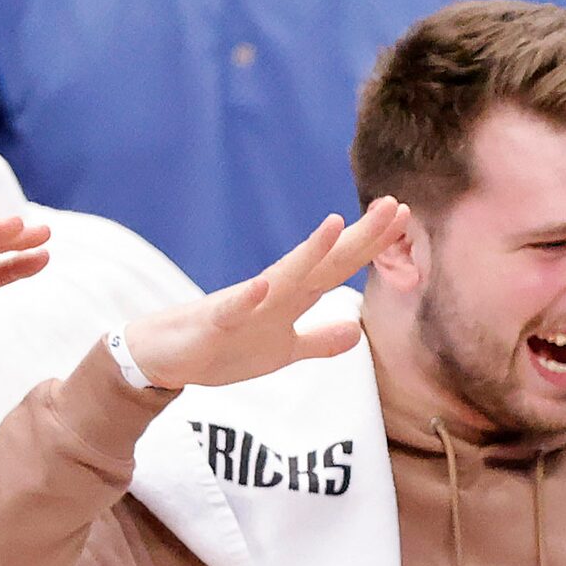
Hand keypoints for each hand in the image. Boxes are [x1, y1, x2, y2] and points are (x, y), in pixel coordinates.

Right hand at [120, 201, 406, 392]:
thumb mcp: (282, 352)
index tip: (401, 216)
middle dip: (358, 237)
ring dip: (309, 253)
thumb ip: (318, 341)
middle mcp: (272, 293)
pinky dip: (248, 299)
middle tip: (393, 206)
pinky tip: (264, 284)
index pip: (338, 267)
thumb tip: (357, 331)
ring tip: (337, 225)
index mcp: (289, 299)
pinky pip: (233, 310)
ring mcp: (244, 306)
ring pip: (283, 277)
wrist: (163, 359)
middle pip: (323, 262)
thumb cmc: (222, 349)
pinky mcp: (214, 324)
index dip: (370, 245)